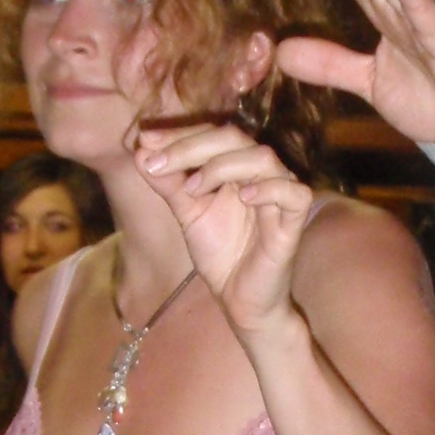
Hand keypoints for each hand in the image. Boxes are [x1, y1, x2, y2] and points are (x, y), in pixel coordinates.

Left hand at [133, 120, 315, 341]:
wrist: (238, 299)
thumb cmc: (220, 254)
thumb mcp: (187, 214)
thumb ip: (168, 184)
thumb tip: (140, 153)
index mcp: (235, 168)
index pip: (212, 135)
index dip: (179, 134)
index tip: (145, 142)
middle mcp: (260, 174)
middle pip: (234, 138)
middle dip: (191, 145)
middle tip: (159, 161)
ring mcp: (279, 196)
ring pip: (263, 158)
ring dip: (222, 166)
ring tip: (192, 188)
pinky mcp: (293, 223)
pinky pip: (294, 194)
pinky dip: (270, 189)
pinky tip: (243, 197)